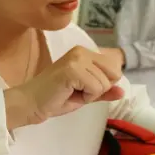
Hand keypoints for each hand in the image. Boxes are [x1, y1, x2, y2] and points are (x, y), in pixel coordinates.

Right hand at [4, 46, 125, 128]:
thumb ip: (104, 91)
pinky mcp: (73, 69)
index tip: (82, 88)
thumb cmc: (56, 98)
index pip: (114, 69)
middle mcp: (82, 51)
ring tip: (70, 92)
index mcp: (85, 53)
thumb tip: (122, 91)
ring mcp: (77, 58)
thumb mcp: (86, 94)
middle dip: (99, 89)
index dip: (103, 85)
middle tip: (77, 91)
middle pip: (113, 75)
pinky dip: (86, 97)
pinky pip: (96, 88)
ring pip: (105, 83)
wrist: (32, 103)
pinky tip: (69, 93)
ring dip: (90, 95)